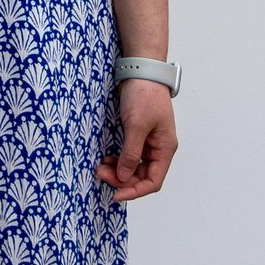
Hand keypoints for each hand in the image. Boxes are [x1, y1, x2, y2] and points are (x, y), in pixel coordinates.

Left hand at [96, 77, 177, 201]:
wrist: (140, 70)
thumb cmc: (143, 95)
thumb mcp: (136, 126)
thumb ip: (131, 154)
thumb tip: (125, 178)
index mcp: (164, 149)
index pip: (153, 181)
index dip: (135, 191)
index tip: (116, 194)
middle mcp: (158, 148)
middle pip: (142, 176)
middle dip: (122, 179)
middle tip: (100, 174)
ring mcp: (148, 141)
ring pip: (134, 166)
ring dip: (118, 169)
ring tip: (100, 167)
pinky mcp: (138, 133)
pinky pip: (129, 154)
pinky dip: (118, 159)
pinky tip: (107, 158)